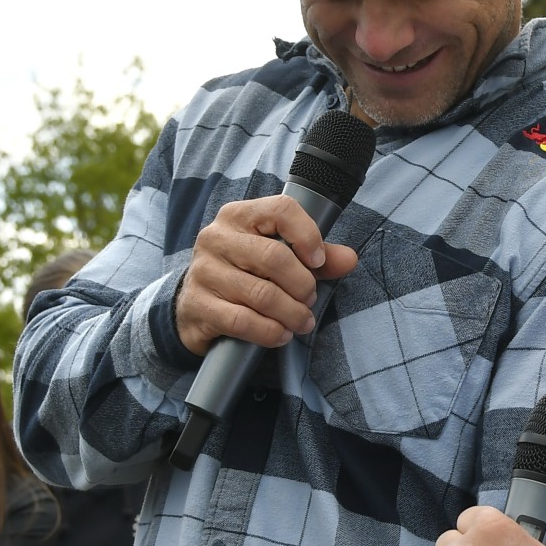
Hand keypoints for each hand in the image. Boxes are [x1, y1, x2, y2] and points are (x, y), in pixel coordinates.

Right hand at [172, 193, 359, 357]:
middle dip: (302, 285)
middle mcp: (217, 238)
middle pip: (274, 257)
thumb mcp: (279, 257)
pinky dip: (269, 332)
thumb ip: (316, 257)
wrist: (196, 304)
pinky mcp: (198, 305)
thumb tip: (349, 259)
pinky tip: (281, 334)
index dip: (307, 235)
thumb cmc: (244, 273)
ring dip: (291, 313)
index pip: (281, 210)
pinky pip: (242, 321)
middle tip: (310, 299)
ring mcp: (204, 271)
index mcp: (239, 216)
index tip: (319, 261)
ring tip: (302, 321)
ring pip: (261, 294)